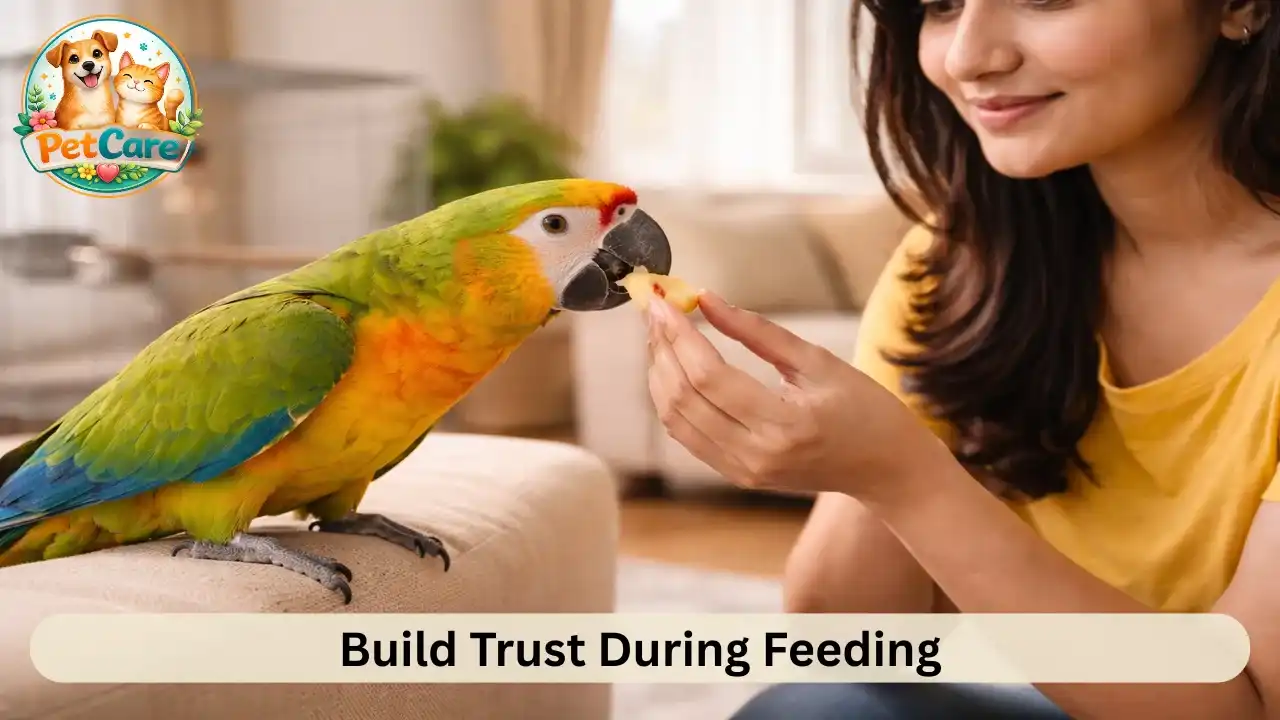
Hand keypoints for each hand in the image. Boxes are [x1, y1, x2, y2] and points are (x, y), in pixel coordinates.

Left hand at [644, 292, 940, 497]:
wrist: (885, 469)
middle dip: (663, 348)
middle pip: (685, 397)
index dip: (680, 335)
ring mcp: (744, 471)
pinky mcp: (738, 475)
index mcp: (787, 423)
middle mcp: (758, 454)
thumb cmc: (865, 409)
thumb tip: (706, 299)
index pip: (710, 376)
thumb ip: (759, 331)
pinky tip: (671, 368)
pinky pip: (687, 436)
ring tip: (660, 334)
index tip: (665, 301)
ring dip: (659, 373)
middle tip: (655, 310)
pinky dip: (671, 399)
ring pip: (676, 419)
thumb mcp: (819, 361)